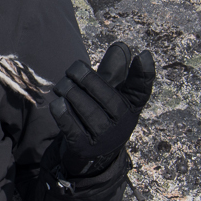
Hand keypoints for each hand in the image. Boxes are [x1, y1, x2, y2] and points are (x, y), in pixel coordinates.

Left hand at [48, 42, 154, 176]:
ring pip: (87, 110)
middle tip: (72, 70)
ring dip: (71, 93)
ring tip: (62, 85)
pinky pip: (72, 128)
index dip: (143, 74)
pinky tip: (57, 103)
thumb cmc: (100, 115)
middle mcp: (122, 124)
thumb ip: (112, 72)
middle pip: (106, 97)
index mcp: (130, 107)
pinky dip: (63, 114)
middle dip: (86, 79)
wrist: (88, 155)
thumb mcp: (108, 94)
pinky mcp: (84, 148)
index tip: (143, 55)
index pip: (141, 90)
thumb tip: (121, 46)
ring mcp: (104, 139)